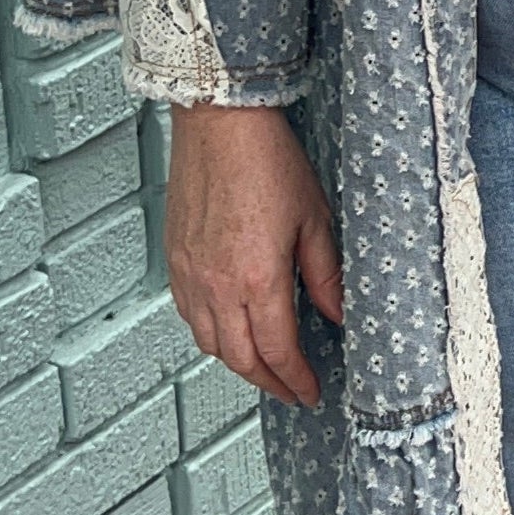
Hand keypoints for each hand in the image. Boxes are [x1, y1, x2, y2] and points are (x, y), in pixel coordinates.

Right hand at [166, 106, 342, 405]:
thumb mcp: (316, 221)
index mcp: (257, 279)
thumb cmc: (267, 160)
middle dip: (268, 382)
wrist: (220, 123)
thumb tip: (339, 314)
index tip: (311, 392)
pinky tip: (228, 330)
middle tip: (290, 390)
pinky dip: (210, 334)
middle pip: (240, 359)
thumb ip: (326, 277)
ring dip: (238, 363)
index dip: (296, 380)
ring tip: (263, 366)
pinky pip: (188, 315)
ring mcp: (190, 274)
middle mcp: (217, 284)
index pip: (278, 352)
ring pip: (209, 343)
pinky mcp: (174, 259)